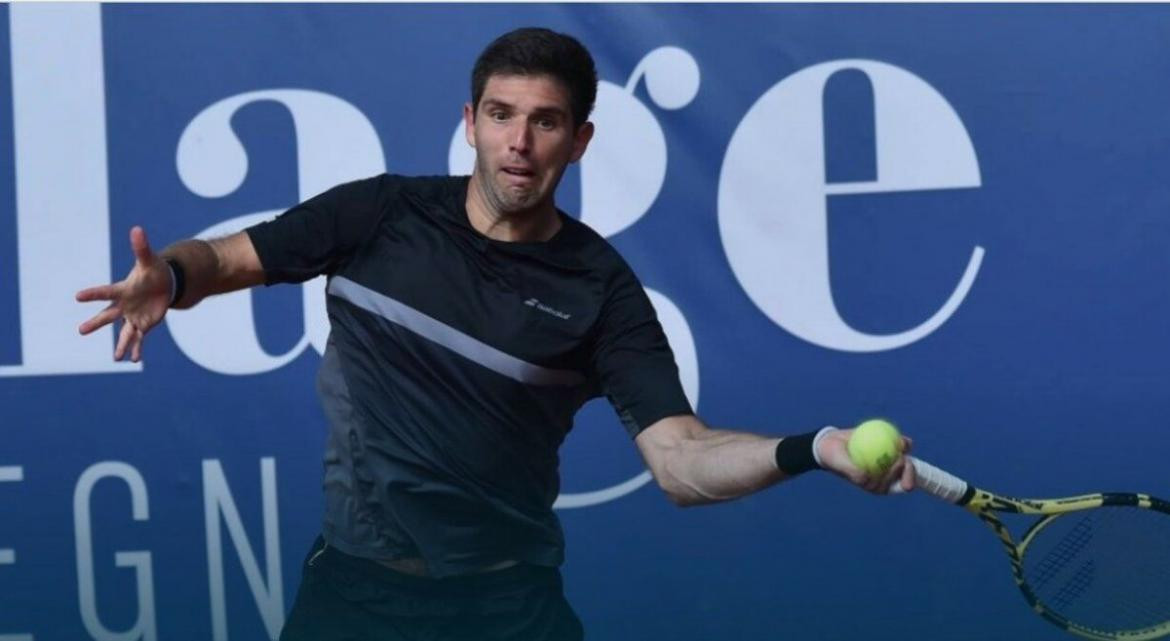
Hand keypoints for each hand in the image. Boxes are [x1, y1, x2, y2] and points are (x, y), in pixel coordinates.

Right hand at [76, 226, 171, 361]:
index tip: (77, 296)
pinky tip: (134, 359)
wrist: (163, 284)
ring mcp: (133, 316)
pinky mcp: (143, 325)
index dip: (93, 294)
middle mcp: (125, 306)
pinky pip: (139, 339)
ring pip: (124, 332)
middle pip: (108, 315)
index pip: (106, 292)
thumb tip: (137, 228)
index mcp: (123, 290)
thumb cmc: (152, 271)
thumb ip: (141, 247)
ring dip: (121, 345)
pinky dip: (137, 349)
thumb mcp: (149, 260)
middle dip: (96, 323)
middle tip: (81, 331)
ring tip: (116, 357)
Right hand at [815, 427, 915, 494]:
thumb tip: (865, 478)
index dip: (904, 479)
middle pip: (904, 476)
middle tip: (902, 457)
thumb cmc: (834, 456)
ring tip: (901, 444)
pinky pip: (900, 448)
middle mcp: (884, 477)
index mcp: (876, 485)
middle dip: (910, 470)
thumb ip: (850, 471)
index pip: (896, 487)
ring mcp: (887, 463)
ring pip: (905, 462)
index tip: (898, 465)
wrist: (830, 442)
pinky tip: (903, 439)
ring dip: (907, 454)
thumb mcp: (839, 463)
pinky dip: (903, 443)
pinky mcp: (888, 450)